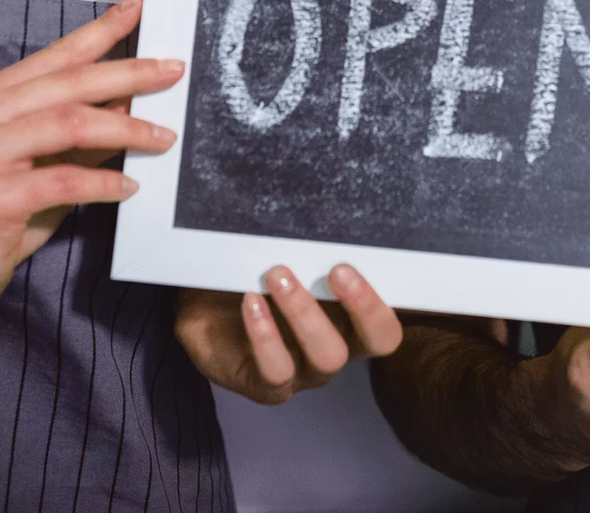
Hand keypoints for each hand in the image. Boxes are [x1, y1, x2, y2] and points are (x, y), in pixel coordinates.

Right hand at [0, 0, 179, 314]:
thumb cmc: (3, 208)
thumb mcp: (49, 160)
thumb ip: (83, 131)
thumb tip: (132, 101)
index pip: (58, 55)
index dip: (102, 29)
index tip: (139, 6)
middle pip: (69, 82)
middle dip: (128, 73)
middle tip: (173, 71)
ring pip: (69, 123)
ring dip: (125, 129)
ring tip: (164, 137)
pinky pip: (63, 180)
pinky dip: (103, 182)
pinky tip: (129, 187)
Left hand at [176, 264, 402, 404]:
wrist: (200, 306)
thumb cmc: (251, 275)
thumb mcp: (281, 254)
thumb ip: (307, 242)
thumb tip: (321, 203)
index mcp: (350, 317)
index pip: (388, 319)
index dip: (387, 299)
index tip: (365, 261)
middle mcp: (337, 346)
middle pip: (377, 340)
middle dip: (364, 304)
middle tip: (337, 269)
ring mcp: (306, 372)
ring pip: (328, 356)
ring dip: (306, 312)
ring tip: (277, 276)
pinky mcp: (268, 386)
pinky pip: (277, 370)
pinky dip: (266, 334)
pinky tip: (250, 301)